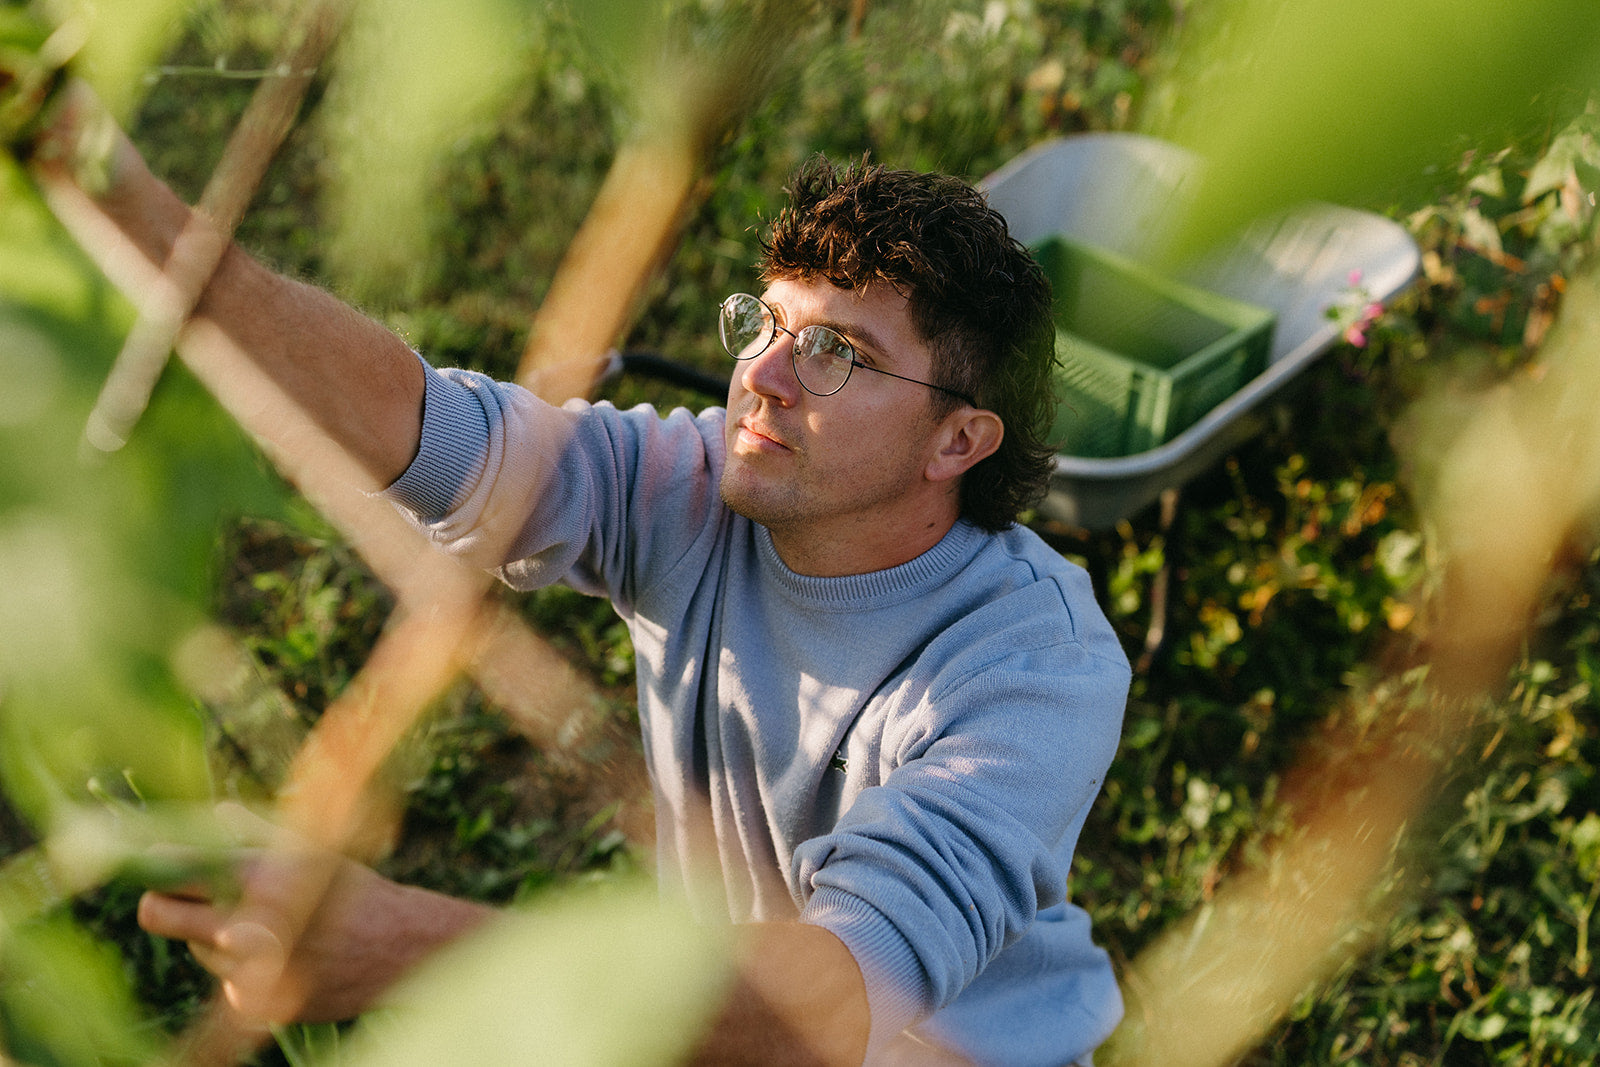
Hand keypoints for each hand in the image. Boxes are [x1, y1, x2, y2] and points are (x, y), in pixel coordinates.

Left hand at [137, 806, 493, 1024]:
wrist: (401, 950)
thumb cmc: (356, 891)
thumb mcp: (313, 850)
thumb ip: (257, 833)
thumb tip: (219, 812)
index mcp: (257, 877)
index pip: (171, 871)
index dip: (158, 864)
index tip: (154, 862)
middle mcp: (245, 924)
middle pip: (158, 916)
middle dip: (161, 903)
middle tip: (173, 898)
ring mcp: (248, 969)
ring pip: (195, 950)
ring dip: (211, 937)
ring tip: (255, 925)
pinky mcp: (255, 1004)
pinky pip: (224, 983)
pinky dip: (239, 969)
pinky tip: (274, 955)